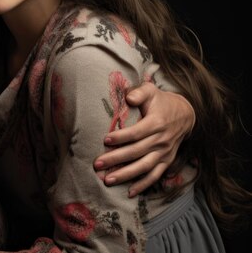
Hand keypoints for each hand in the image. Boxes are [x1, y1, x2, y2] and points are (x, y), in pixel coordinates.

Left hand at [93, 82, 194, 196]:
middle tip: (97, 164)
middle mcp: (161, 140)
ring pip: (144, 167)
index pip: (137, 133)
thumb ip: (139, 92)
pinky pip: (155, 176)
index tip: (105, 140)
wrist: (185, 114)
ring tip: (107, 180)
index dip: (121, 137)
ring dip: (125, 175)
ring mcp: (164, 153)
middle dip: (116, 159)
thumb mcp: (151, 91)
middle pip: (136, 152)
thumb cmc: (161, 102)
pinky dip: (143, 185)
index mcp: (157, 123)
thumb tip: (129, 97)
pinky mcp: (166, 161)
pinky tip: (129, 192)